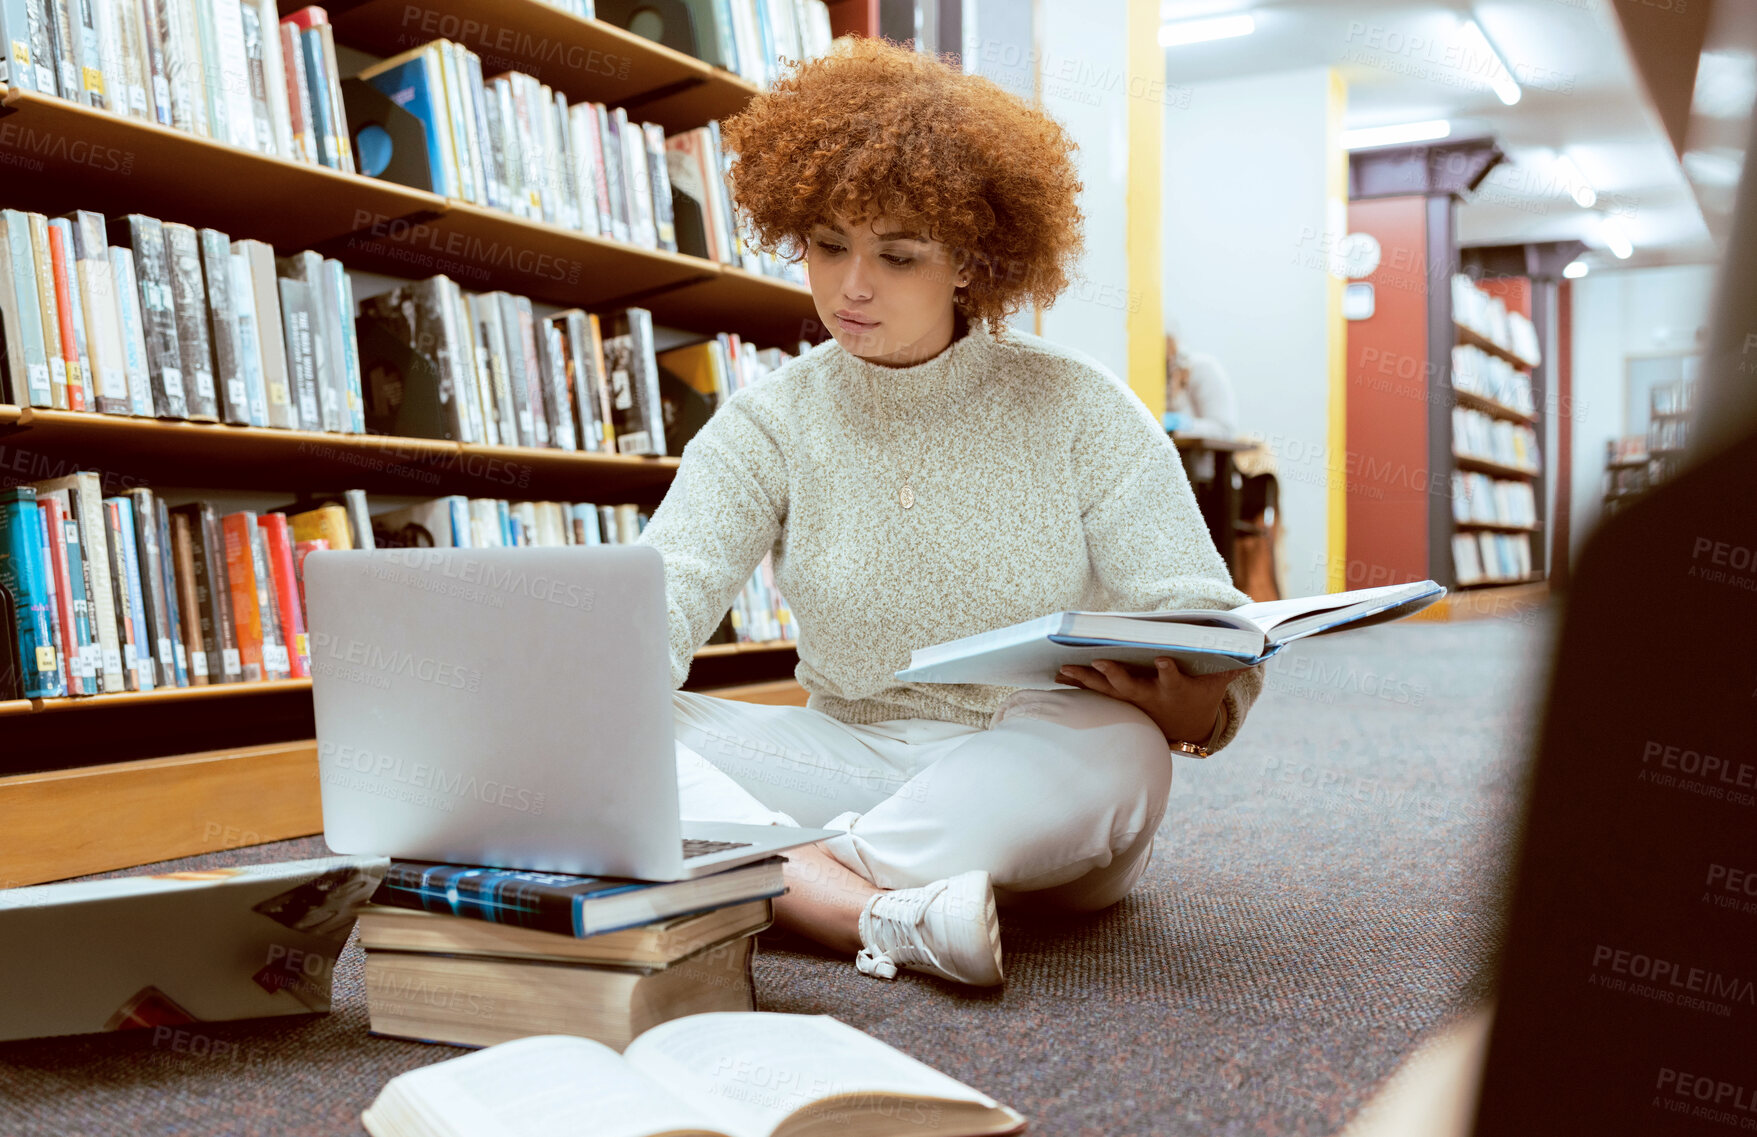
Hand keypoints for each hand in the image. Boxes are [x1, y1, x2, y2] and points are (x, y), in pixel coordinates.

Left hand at [1055, 658, 1231, 745]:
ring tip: (1064, 668)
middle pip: (1131, 687)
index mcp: (1176, 689)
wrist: (1187, 728)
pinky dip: (1078, 685)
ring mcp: (1132, 702)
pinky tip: (1057, 676)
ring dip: (1086, 681)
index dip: (1169, 670)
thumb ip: (1234, 660)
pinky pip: (1095, 694)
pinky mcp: (1118, 702)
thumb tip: (1263, 642)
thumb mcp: (1219, 680)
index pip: (1174, 678)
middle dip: (1115, 676)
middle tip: (1099, 663)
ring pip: (1107, 691)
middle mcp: (1151, 698)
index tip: (1164, 659)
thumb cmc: (1202, 693)